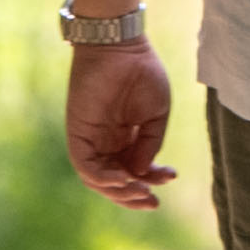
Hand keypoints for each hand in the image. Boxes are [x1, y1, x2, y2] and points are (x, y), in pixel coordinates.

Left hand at [65, 39, 179, 210]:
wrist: (121, 47)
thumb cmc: (142, 74)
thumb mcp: (156, 115)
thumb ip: (150, 144)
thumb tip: (140, 173)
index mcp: (125, 137)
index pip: (133, 170)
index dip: (150, 180)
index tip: (170, 177)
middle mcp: (105, 142)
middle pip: (114, 181)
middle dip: (133, 195)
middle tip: (153, 202)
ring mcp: (90, 139)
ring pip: (98, 180)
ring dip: (119, 192)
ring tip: (140, 192)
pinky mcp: (78, 134)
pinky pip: (86, 166)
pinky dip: (103, 178)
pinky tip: (124, 179)